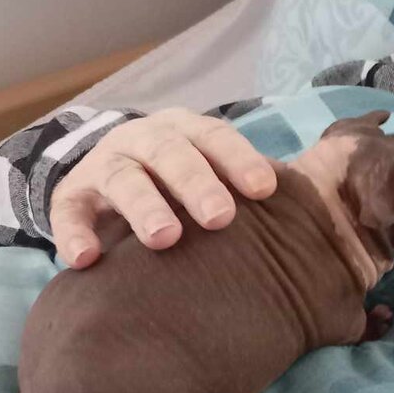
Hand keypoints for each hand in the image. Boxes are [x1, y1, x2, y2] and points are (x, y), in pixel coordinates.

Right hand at [49, 108, 276, 267]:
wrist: (105, 179)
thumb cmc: (179, 186)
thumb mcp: (210, 175)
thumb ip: (251, 191)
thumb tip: (326, 223)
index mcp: (188, 132)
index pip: (217, 137)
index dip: (241, 161)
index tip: (267, 190)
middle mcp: (146, 140)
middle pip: (171, 153)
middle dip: (196, 183)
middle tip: (220, 219)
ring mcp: (106, 165)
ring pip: (123, 178)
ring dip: (144, 206)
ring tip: (164, 238)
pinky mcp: (71, 195)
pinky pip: (67, 212)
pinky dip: (75, 233)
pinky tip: (87, 260)